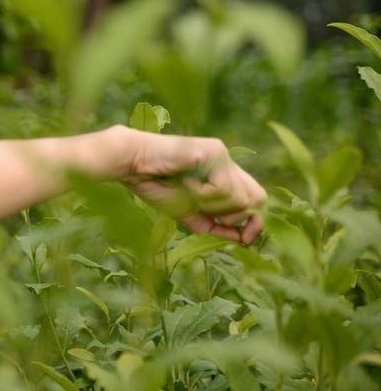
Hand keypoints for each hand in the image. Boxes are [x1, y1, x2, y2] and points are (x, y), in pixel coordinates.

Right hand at [114, 126, 267, 243]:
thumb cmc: (154, 185)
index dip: (254, 221)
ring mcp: (223, 154)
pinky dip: (202, 194)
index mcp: (224, 174)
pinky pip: (222, 188)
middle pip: (257, 199)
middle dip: (231, 215)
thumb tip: (242, 240)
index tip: (244, 238)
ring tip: (188, 191)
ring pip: (240, 198)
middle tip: (203, 209)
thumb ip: (213, 225)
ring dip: (211, 205)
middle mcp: (228, 161)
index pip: (257, 198)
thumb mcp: (188, 212)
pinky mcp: (214, 151)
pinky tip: (186, 182)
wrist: (132, 165)